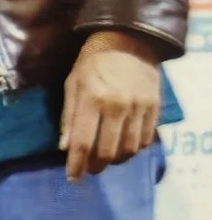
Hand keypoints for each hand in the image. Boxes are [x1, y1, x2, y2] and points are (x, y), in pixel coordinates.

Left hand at [62, 29, 163, 179]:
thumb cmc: (92, 61)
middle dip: (96, 166)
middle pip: (108, 151)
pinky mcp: (154, 109)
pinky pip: (146, 140)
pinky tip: (124, 149)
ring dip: (116, 160)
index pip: (83, 142)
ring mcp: (139, 109)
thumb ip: (68, 116)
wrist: (129, 41)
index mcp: (92, 100)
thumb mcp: (72, 84)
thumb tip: (65, 147)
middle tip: (90, 170)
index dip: (77, 165)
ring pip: (129, 150)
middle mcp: (118, 107)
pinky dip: (134, 150)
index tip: (73, 178)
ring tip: (106, 160)